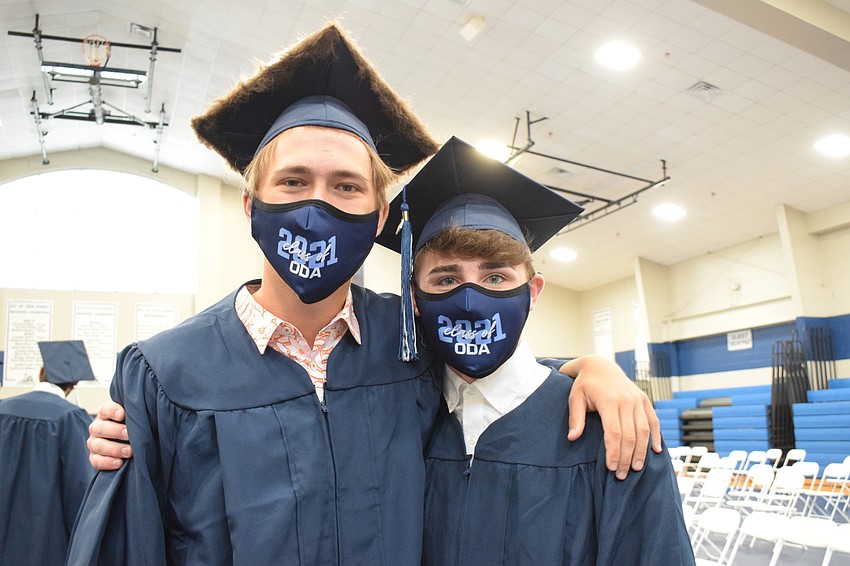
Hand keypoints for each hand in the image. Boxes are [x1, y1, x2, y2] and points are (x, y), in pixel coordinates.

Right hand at [87, 400, 132, 470]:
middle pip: (100, 428)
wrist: (125, 442)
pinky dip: (107, 463)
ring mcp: (94, 443)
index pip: (105, 409)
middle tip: (128, 435)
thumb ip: (135, 415)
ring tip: (129, 451)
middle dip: (115, 432)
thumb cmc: (131, 426)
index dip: (112, 411)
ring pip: (98, 445)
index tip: (122, 415)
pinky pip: (96, 461)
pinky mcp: (94, 458)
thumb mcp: (132, 418)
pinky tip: (119, 463)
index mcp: (105, 414)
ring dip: (114, 449)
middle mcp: (97, 427)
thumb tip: (146, 416)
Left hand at [561, 355, 660, 479]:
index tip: (610, 467)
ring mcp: (637, 399)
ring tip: (637, 468)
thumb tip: (572, 438)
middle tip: (621, 474)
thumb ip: (575, 418)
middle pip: (630, 435)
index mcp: (608, 400)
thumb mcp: (575, 398)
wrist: (600, 366)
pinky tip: (656, 451)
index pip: (614, 432)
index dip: (613, 452)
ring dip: (642, 451)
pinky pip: (653, 420)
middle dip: (626, 457)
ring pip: (644, 430)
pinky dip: (656, 436)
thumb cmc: (584, 384)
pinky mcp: (644, 399)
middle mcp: (626, 400)